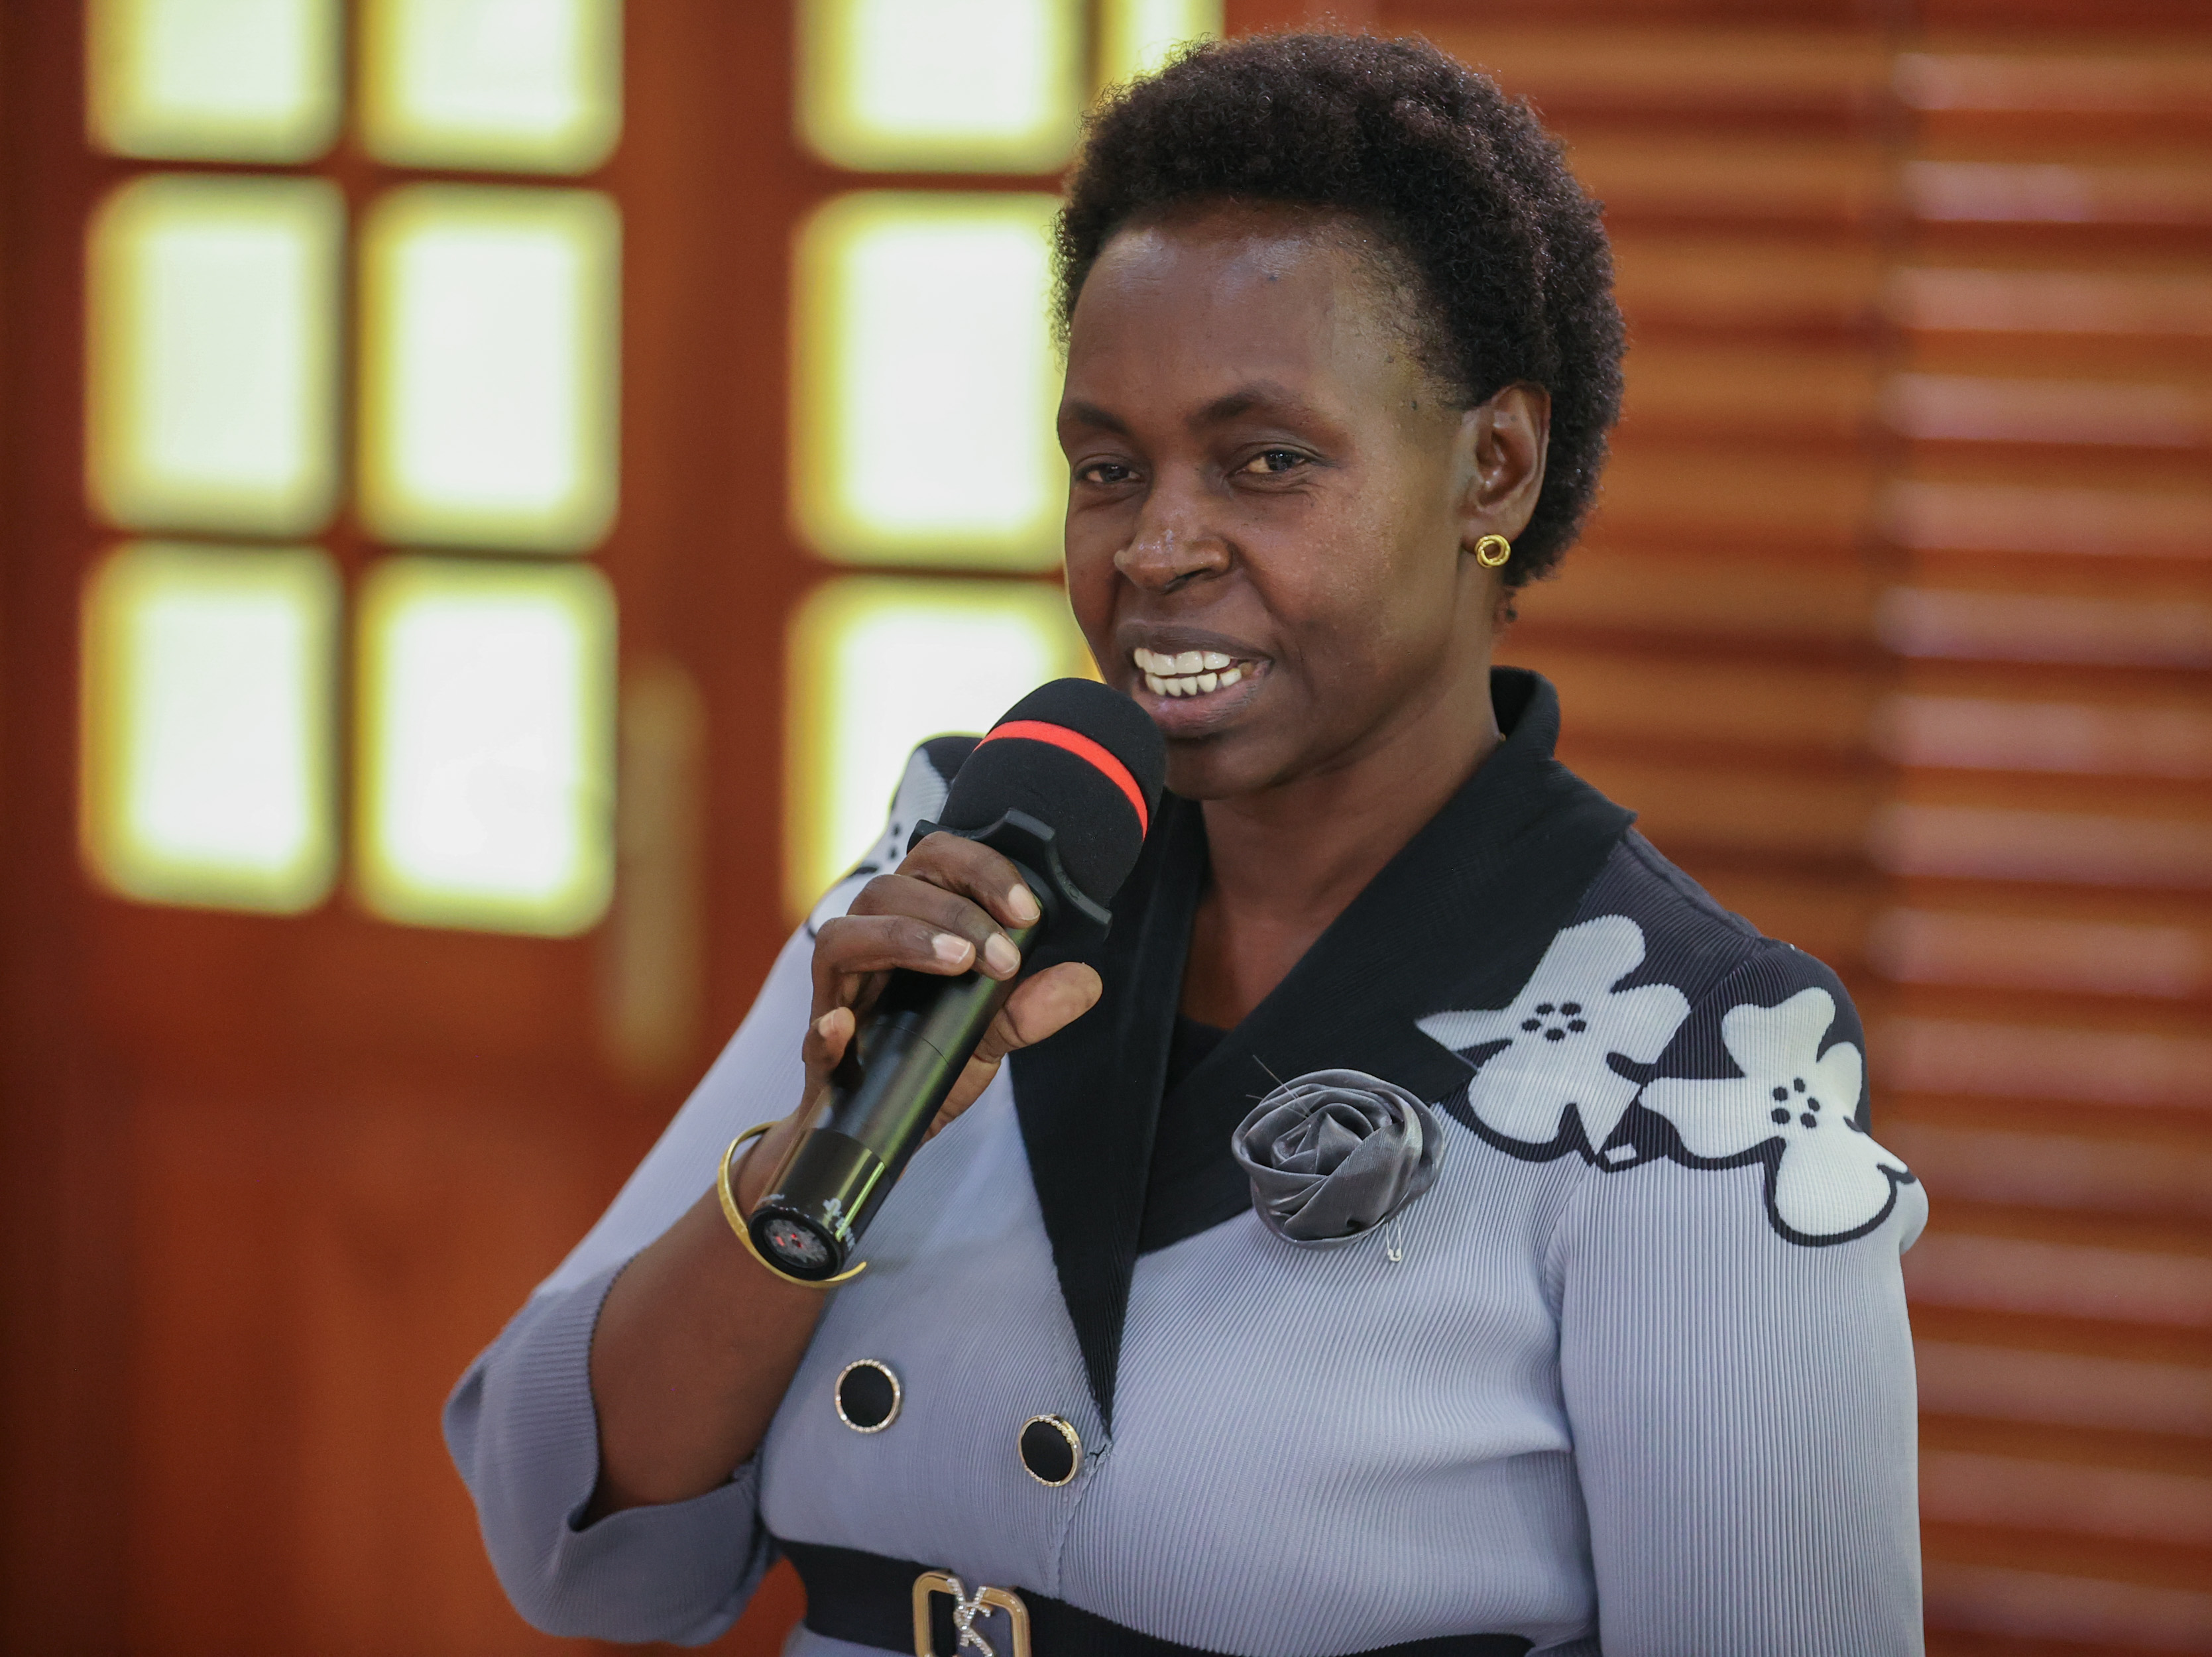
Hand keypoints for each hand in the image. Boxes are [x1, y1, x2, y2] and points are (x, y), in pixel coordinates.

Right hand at [735, 833, 1102, 1207]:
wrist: (883, 1135)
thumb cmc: (929, 1064)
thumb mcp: (990, 1037)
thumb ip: (1031, 1009)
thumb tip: (1084, 980)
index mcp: (911, 924)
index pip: (935, 863)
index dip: (981, 873)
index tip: (1027, 912)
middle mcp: (869, 944)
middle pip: (889, 890)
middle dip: (955, 912)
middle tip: (1004, 957)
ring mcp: (837, 994)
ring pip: (842, 937)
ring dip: (902, 939)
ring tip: (957, 963)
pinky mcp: (820, 1049)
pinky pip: (813, 1028)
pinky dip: (828, 1027)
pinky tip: (847, 1027)